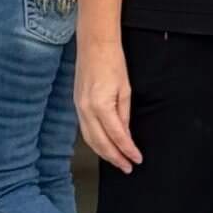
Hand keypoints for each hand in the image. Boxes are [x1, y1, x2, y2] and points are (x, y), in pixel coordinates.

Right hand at [75, 37, 142, 172]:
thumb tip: (125, 135)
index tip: (136, 159)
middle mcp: (86, 110)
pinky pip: (85, 130)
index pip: (116, 136)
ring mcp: (78, 108)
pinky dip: (95, 142)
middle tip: (127, 167)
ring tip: (117, 161)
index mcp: (101, 105)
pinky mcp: (76, 105)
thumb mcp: (125, 89)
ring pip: (90, 139)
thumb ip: (124, 115)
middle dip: (115, 157)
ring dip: (104, 153)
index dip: (127, 150)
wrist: (94, 44)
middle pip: (100, 143)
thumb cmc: (112, 61)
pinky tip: (103, 146)